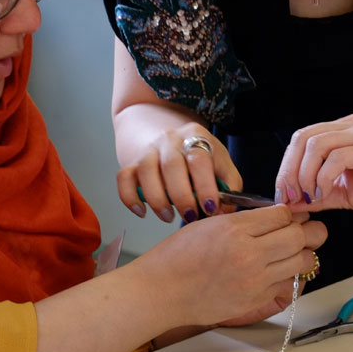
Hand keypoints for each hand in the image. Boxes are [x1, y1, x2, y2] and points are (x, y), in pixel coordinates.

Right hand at [116, 123, 242, 222]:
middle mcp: (170, 139)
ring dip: (157, 199)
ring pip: (145, 171)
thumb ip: (228, 189)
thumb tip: (221, 213)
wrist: (172, 142)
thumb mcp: (222, 167)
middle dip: (181, 197)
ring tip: (168, 216)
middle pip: (171, 165)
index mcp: (196, 136)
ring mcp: (149, 150)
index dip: (204, 185)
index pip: (199, 158)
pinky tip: (142, 212)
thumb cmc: (201, 161)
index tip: (210, 208)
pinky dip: (129, 197)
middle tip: (191, 216)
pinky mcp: (132, 163)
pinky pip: (124, 178)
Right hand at [129, 206, 325, 327]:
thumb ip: (243, 219)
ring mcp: (254, 279)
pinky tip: (277, 270)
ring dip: (303, 253)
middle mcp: (249, 253)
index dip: (293, 213)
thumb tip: (274, 216)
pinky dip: (287, 275)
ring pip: (302, 261)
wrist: (162, 290)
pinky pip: (287, 284)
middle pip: (300, 236)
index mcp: (235, 228)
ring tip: (295, 250)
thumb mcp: (209, 223)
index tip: (295, 214)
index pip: (283, 214)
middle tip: (310, 230)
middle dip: (310, 231)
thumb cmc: (177, 256)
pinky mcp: (255, 300)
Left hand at [274, 114, 352, 213]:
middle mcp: (349, 127)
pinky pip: (337, 157)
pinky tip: (325, 192)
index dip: (285, 167)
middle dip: (289, 170)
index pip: (300, 140)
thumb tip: (292, 203)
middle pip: (302, 138)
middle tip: (290, 196)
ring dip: (305, 174)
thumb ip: (319, 195)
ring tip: (310, 196)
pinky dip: (324, 177)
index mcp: (341, 133)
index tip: (283, 195)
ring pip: (316, 143)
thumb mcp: (346, 193)